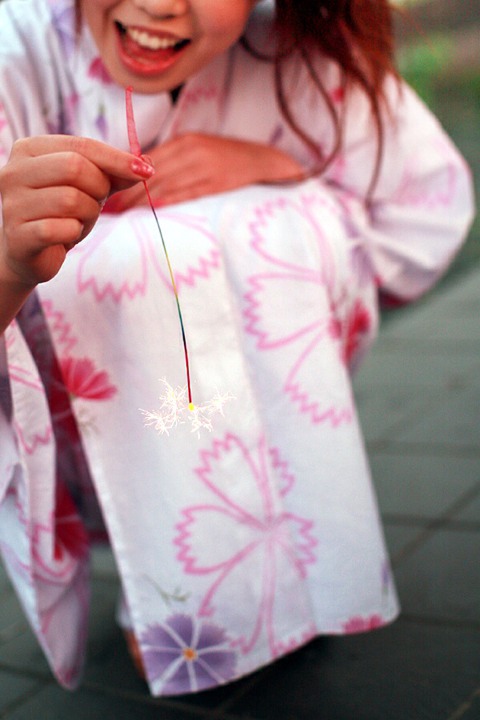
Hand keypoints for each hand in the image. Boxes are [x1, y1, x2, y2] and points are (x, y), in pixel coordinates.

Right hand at [0, 135, 153, 287]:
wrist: (29, 253)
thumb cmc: (59, 214)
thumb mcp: (88, 188)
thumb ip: (113, 174)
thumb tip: (146, 166)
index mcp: (29, 150)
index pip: (81, 145)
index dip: (117, 159)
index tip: (146, 171)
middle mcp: (14, 172)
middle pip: (74, 167)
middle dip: (99, 187)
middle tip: (96, 202)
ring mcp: (12, 204)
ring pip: (70, 200)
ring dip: (88, 214)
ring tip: (78, 221)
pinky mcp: (18, 236)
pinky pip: (60, 229)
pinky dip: (73, 233)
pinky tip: (67, 236)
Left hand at [103, 134, 303, 210]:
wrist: (266, 161)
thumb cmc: (229, 160)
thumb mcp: (200, 151)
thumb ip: (174, 162)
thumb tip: (142, 179)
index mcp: (184, 142)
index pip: (144, 161)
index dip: (121, 177)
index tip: (101, 191)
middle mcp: (191, 151)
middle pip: (150, 174)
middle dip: (124, 192)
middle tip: (103, 208)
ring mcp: (205, 165)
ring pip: (164, 184)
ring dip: (139, 200)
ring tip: (119, 214)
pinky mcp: (218, 181)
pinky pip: (188, 192)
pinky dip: (168, 200)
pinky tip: (150, 209)